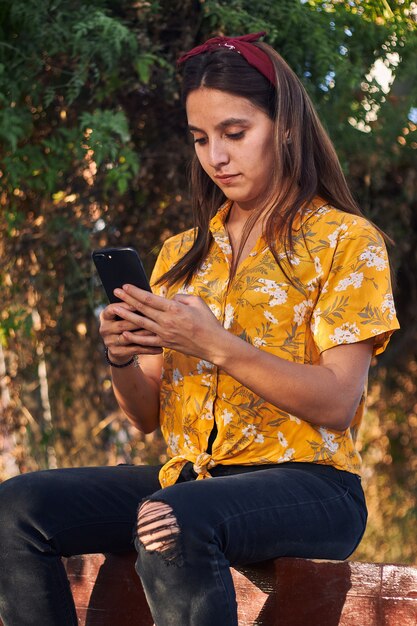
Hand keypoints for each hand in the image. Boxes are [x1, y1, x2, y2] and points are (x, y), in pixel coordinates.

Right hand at [99, 301, 161, 363]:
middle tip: (153, 318)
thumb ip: (131, 306)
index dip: (124, 306)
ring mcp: (110, 341)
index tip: (138, 303)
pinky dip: (148, 349)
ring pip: (129, 337)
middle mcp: (105, 329)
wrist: (118, 346)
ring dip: (144, 334)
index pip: (112, 309)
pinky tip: (159, 348)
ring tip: (158, 332)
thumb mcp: (123, 314)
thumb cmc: (125, 323)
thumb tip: (148, 296)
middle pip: (122, 325)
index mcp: (105, 316)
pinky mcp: (117, 352)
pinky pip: (135, 349)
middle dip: (138, 321)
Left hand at [112, 284, 228, 362]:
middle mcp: (166, 321)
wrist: (213, 344)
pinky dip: (134, 337)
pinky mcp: (165, 343)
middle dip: (127, 299)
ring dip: (126, 315)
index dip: (136, 291)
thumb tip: (169, 299)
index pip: (150, 298)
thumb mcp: (197, 302)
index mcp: (175, 308)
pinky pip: (146, 340)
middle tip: (115, 292)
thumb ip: (181, 297)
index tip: (125, 286)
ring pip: (140, 323)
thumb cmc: (208, 321)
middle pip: (142, 308)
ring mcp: (164, 334)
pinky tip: (124, 333)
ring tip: (114, 309)